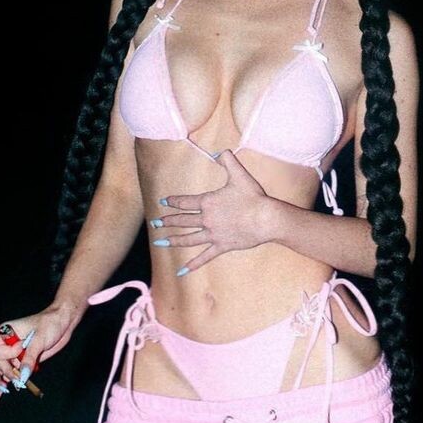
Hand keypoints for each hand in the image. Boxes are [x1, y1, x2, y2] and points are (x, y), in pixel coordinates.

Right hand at [0, 303, 78, 389]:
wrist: (62, 322)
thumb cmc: (49, 324)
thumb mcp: (39, 340)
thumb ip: (29, 358)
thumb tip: (22, 377)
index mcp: (4, 333)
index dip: (11, 355)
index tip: (22, 347)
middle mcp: (6, 344)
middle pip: (0, 365)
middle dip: (9, 374)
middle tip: (19, 382)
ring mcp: (14, 354)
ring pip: (1, 372)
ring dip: (3, 383)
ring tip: (2, 394)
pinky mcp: (22, 362)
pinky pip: (10, 376)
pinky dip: (3, 387)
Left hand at [153, 150, 275, 274]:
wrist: (266, 218)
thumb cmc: (253, 197)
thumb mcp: (239, 175)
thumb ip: (227, 160)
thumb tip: (219, 151)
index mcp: (208, 202)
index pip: (185, 202)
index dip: (173, 202)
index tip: (163, 203)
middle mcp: (207, 219)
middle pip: (183, 221)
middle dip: (168, 222)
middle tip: (156, 224)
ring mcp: (213, 235)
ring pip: (188, 239)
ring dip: (173, 240)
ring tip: (161, 242)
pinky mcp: (222, 246)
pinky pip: (204, 257)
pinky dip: (193, 264)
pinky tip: (181, 271)